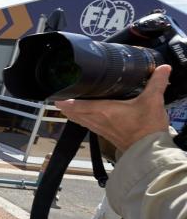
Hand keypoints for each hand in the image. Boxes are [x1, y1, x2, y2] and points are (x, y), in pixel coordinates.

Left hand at [54, 65, 171, 153]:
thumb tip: (164, 68)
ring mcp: (99, 128)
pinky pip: (87, 124)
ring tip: (64, 102)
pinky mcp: (104, 133)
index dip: (64, 100)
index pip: (77, 105)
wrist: (149, 150)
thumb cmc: (147, 128)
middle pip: (73, 112)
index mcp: (103, 110)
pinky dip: (81, 118)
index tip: (55, 94)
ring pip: (78, 119)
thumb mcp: (153, 101)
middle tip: (56, 94)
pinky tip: (82, 114)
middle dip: (64, 104)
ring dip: (71, 111)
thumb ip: (157, 83)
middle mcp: (97, 120)